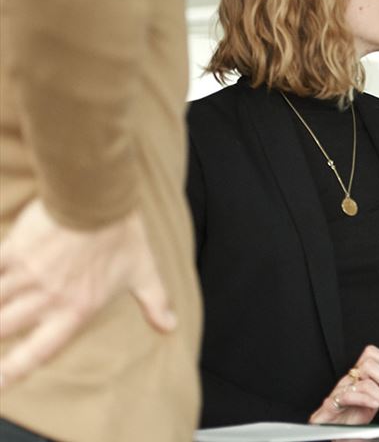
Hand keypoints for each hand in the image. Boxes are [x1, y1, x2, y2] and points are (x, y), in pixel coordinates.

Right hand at [0, 200, 175, 387]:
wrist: (99, 199)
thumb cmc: (122, 237)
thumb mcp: (144, 272)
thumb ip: (154, 302)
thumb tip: (170, 326)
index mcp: (75, 310)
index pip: (39, 350)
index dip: (13, 371)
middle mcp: (46, 298)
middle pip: (4, 328)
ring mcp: (26, 275)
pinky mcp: (13, 251)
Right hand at [308, 345, 378, 424]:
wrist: (334, 433)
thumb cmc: (350, 418)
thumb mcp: (372, 403)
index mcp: (358, 377)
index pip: (370, 354)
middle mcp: (348, 380)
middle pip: (369, 365)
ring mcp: (339, 391)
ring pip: (365, 384)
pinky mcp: (331, 405)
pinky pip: (349, 397)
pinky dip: (366, 401)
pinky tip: (374, 406)